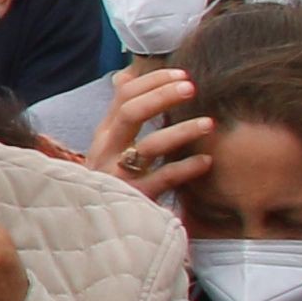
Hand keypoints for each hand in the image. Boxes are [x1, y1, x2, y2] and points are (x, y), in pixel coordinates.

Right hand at [85, 65, 217, 200]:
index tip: (182, 74)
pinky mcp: (135, 197)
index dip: (154, 80)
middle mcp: (107, 150)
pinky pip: (163, 178)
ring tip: (210, 123)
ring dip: (182, 131)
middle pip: (131, 112)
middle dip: (163, 96)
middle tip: (192, 88)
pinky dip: (186, 168)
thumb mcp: (110, 144)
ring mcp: (119, 174)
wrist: (92, 226)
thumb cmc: (110, 179)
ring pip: (149, 146)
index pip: (124, 95)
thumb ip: (120, 113)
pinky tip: (206, 161)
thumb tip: (125, 74)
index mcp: (105, 133)